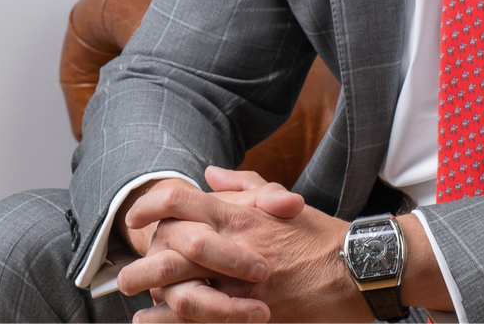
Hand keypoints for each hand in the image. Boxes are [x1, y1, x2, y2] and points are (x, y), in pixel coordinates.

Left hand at [118, 167, 369, 323]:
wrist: (356, 270)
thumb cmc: (321, 234)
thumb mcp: (284, 201)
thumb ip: (245, 185)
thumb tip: (208, 173)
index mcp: (242, 215)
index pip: (182, 201)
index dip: (152, 205)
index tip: (136, 216)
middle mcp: (234, 246)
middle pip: (169, 248)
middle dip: (141, 259)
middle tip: (127, 268)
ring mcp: (239, 284)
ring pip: (177, 289)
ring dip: (151, 293)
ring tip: (136, 298)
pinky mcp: (247, 315)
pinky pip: (196, 320)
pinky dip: (168, 321)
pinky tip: (153, 319)